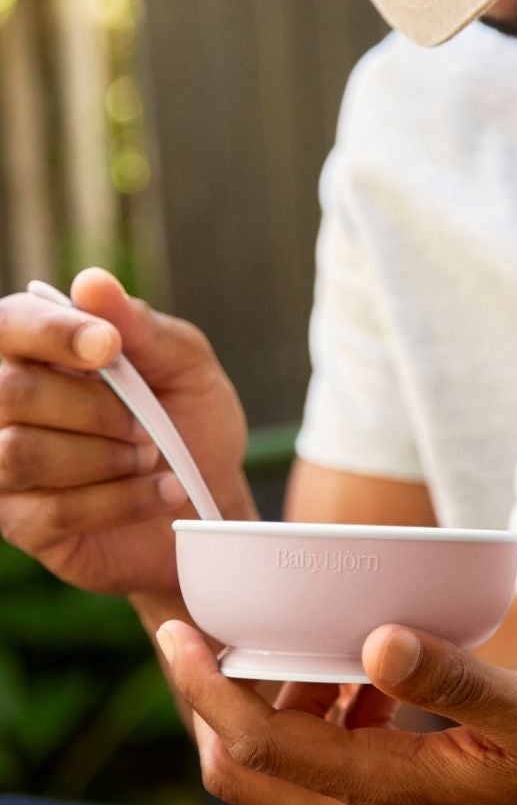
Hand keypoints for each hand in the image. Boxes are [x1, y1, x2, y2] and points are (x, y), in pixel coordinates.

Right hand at [0, 268, 251, 595]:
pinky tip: (159, 493)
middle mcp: (5, 402)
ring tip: (151, 457)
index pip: (9, 325)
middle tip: (147, 425)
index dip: (53, 333)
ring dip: (104, 457)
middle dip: (93, 408)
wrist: (210, 501)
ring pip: (20, 453)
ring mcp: (4, 465)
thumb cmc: (190, 421)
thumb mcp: (185, 365)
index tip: (108, 346)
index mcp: (38, 347)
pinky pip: (51, 511)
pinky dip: (120, 501)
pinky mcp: (22, 522)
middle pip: (10, 392)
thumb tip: (91, 282)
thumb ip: (141, 326)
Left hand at [158, 618, 516, 804]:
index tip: (176, 634)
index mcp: (394, 797)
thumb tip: (375, 640)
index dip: (208, 691)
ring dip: (273, 711)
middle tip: (208, 633)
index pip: (261, 750)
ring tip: (305, 644)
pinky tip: (367, 681)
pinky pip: (332, 778)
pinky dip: (321, 725)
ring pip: (289, 779)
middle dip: (214, 704)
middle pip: (250, 776)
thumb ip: (453, 680)